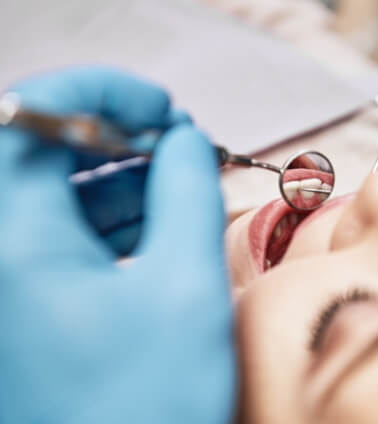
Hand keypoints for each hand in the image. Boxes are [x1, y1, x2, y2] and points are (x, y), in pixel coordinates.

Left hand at [0, 68, 235, 421]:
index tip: (160, 106)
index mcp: (14, 244)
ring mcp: (9, 279)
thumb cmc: (146, 411)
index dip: (104, 92)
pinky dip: (114, 212)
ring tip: (180, 177)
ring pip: (58, 190)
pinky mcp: (28, 300)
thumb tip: (186, 141)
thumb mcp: (186, 286)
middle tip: (178, 140)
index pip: (35, 116)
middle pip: (45, 150)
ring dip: (122, 173)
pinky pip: (64, 230)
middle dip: (119, 133)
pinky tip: (159, 215)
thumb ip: (188, 193)